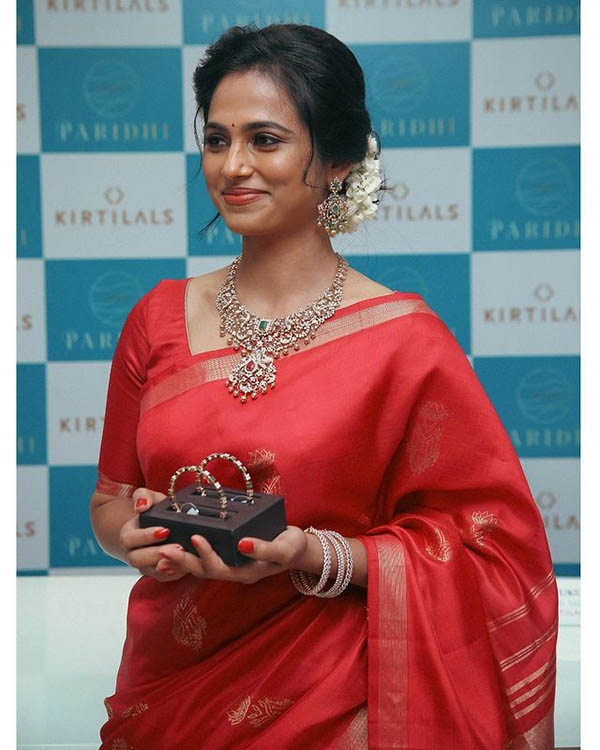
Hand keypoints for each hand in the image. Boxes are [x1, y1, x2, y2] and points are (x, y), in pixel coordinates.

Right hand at [119, 487, 187, 582]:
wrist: (155, 526)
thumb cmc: (153, 511)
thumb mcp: (149, 498)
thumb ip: (143, 497)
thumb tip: (141, 506)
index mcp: (128, 534)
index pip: (131, 538)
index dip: (147, 536)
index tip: (165, 530)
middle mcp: (133, 552)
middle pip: (137, 559)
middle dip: (158, 554)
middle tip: (179, 547)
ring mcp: (144, 565)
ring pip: (151, 571)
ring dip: (168, 566)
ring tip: (185, 556)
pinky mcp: (157, 573)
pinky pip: (164, 578)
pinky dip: (175, 573)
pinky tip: (188, 566)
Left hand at [155, 525, 308, 584]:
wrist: (298, 549)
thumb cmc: (292, 548)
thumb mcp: (284, 549)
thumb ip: (265, 548)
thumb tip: (241, 544)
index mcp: (245, 572)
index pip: (219, 567)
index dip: (205, 554)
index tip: (195, 537)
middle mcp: (233, 571)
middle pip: (203, 570)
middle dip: (183, 561)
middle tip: (163, 550)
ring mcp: (229, 564)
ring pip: (200, 566)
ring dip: (181, 560)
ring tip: (162, 550)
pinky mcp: (227, 554)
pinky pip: (204, 557)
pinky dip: (189, 553)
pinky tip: (176, 544)